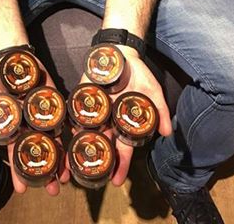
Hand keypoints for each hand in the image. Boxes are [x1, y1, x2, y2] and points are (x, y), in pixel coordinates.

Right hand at [0, 56, 70, 195]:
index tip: (21, 189)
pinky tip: (77, 146)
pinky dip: (71, 132)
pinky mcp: (56, 102)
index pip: (17, 153)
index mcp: (15, 127)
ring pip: (54, 141)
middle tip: (53, 190)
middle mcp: (30, 125)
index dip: (19, 171)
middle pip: (39, 152)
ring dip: (61, 159)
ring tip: (67, 178)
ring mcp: (44, 115)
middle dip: (45, 172)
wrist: (13, 57)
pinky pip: (65, 119)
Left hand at [66, 46, 172, 185]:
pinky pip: (75, 111)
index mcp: (123, 121)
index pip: (122, 148)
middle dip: (99, 162)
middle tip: (92, 180)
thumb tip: (168, 133)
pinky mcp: (82, 94)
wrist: (122, 51)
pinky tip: (65, 134)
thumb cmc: (138, 74)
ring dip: (81, 147)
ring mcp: (94, 107)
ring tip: (73, 165)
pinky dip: (71, 122)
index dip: (120, 165)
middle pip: (102, 144)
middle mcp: (108, 118)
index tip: (117, 181)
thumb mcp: (153, 92)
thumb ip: (159, 111)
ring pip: (86, 131)